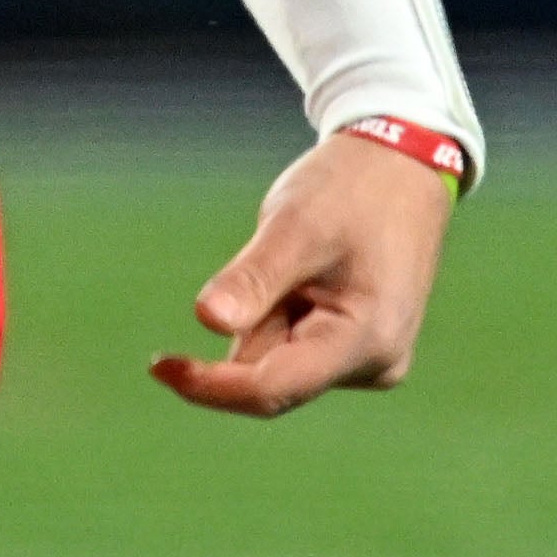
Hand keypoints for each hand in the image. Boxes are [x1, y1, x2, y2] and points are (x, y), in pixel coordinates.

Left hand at [152, 130, 455, 415]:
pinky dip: (278, 312)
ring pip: (279, 359)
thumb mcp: (295, 226)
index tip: (158, 368)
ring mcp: (367, 358)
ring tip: (299, 257)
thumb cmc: (349, 191)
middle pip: (273, 377)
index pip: (273, 387)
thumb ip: (254, 278)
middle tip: (265, 257)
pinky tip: (305, 270)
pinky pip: (294, 345)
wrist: (398, 170)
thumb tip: (207, 321)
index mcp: (366, 341)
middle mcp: (373, 364)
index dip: (212, 385)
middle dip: (247, 328)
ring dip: (264, 316)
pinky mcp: (357, 346)